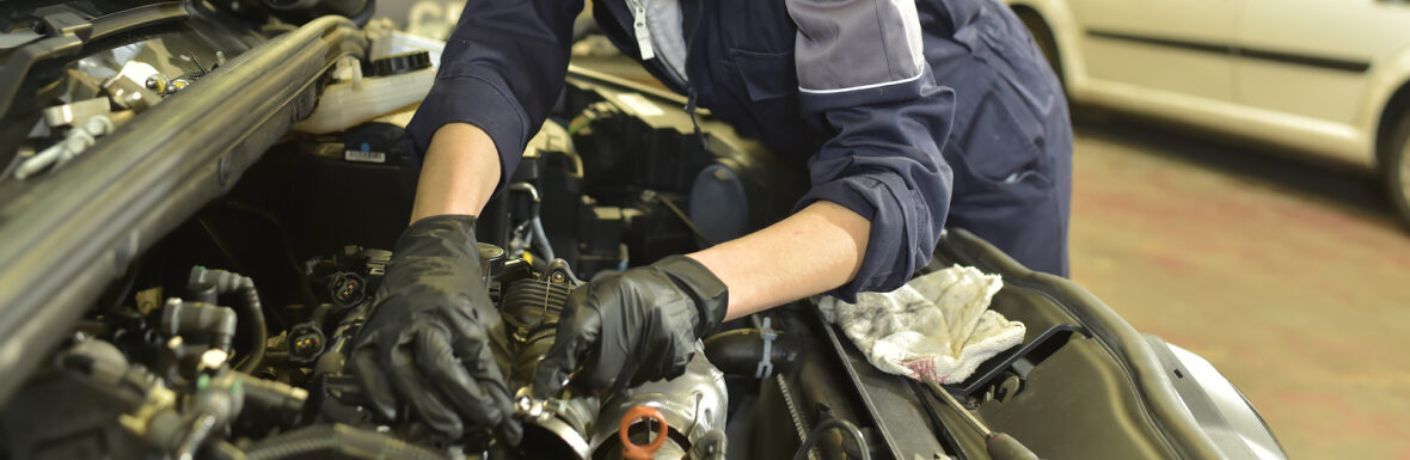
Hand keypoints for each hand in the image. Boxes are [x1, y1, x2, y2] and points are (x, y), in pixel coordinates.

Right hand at [349, 215, 520, 443]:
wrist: (425, 253)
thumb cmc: (458, 289)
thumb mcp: (484, 318)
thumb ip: (491, 360)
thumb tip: (503, 406)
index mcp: (452, 311)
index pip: (472, 356)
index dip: (485, 390)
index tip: (500, 414)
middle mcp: (417, 318)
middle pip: (435, 365)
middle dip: (456, 400)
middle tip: (472, 425)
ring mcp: (388, 327)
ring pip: (400, 371)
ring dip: (422, 405)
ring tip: (443, 428)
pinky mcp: (367, 335)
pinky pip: (364, 370)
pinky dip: (376, 394)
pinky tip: (394, 413)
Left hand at [532, 256, 728, 396]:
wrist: (677, 289)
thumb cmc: (628, 292)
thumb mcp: (593, 294)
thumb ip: (573, 326)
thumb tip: (553, 367)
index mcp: (607, 299)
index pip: (574, 339)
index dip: (557, 367)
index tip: (544, 388)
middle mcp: (634, 318)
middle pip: (600, 374)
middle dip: (592, 377)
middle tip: (594, 366)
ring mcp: (658, 339)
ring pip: (625, 382)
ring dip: (620, 374)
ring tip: (628, 347)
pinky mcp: (676, 353)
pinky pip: (650, 379)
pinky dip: (644, 371)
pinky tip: (647, 349)